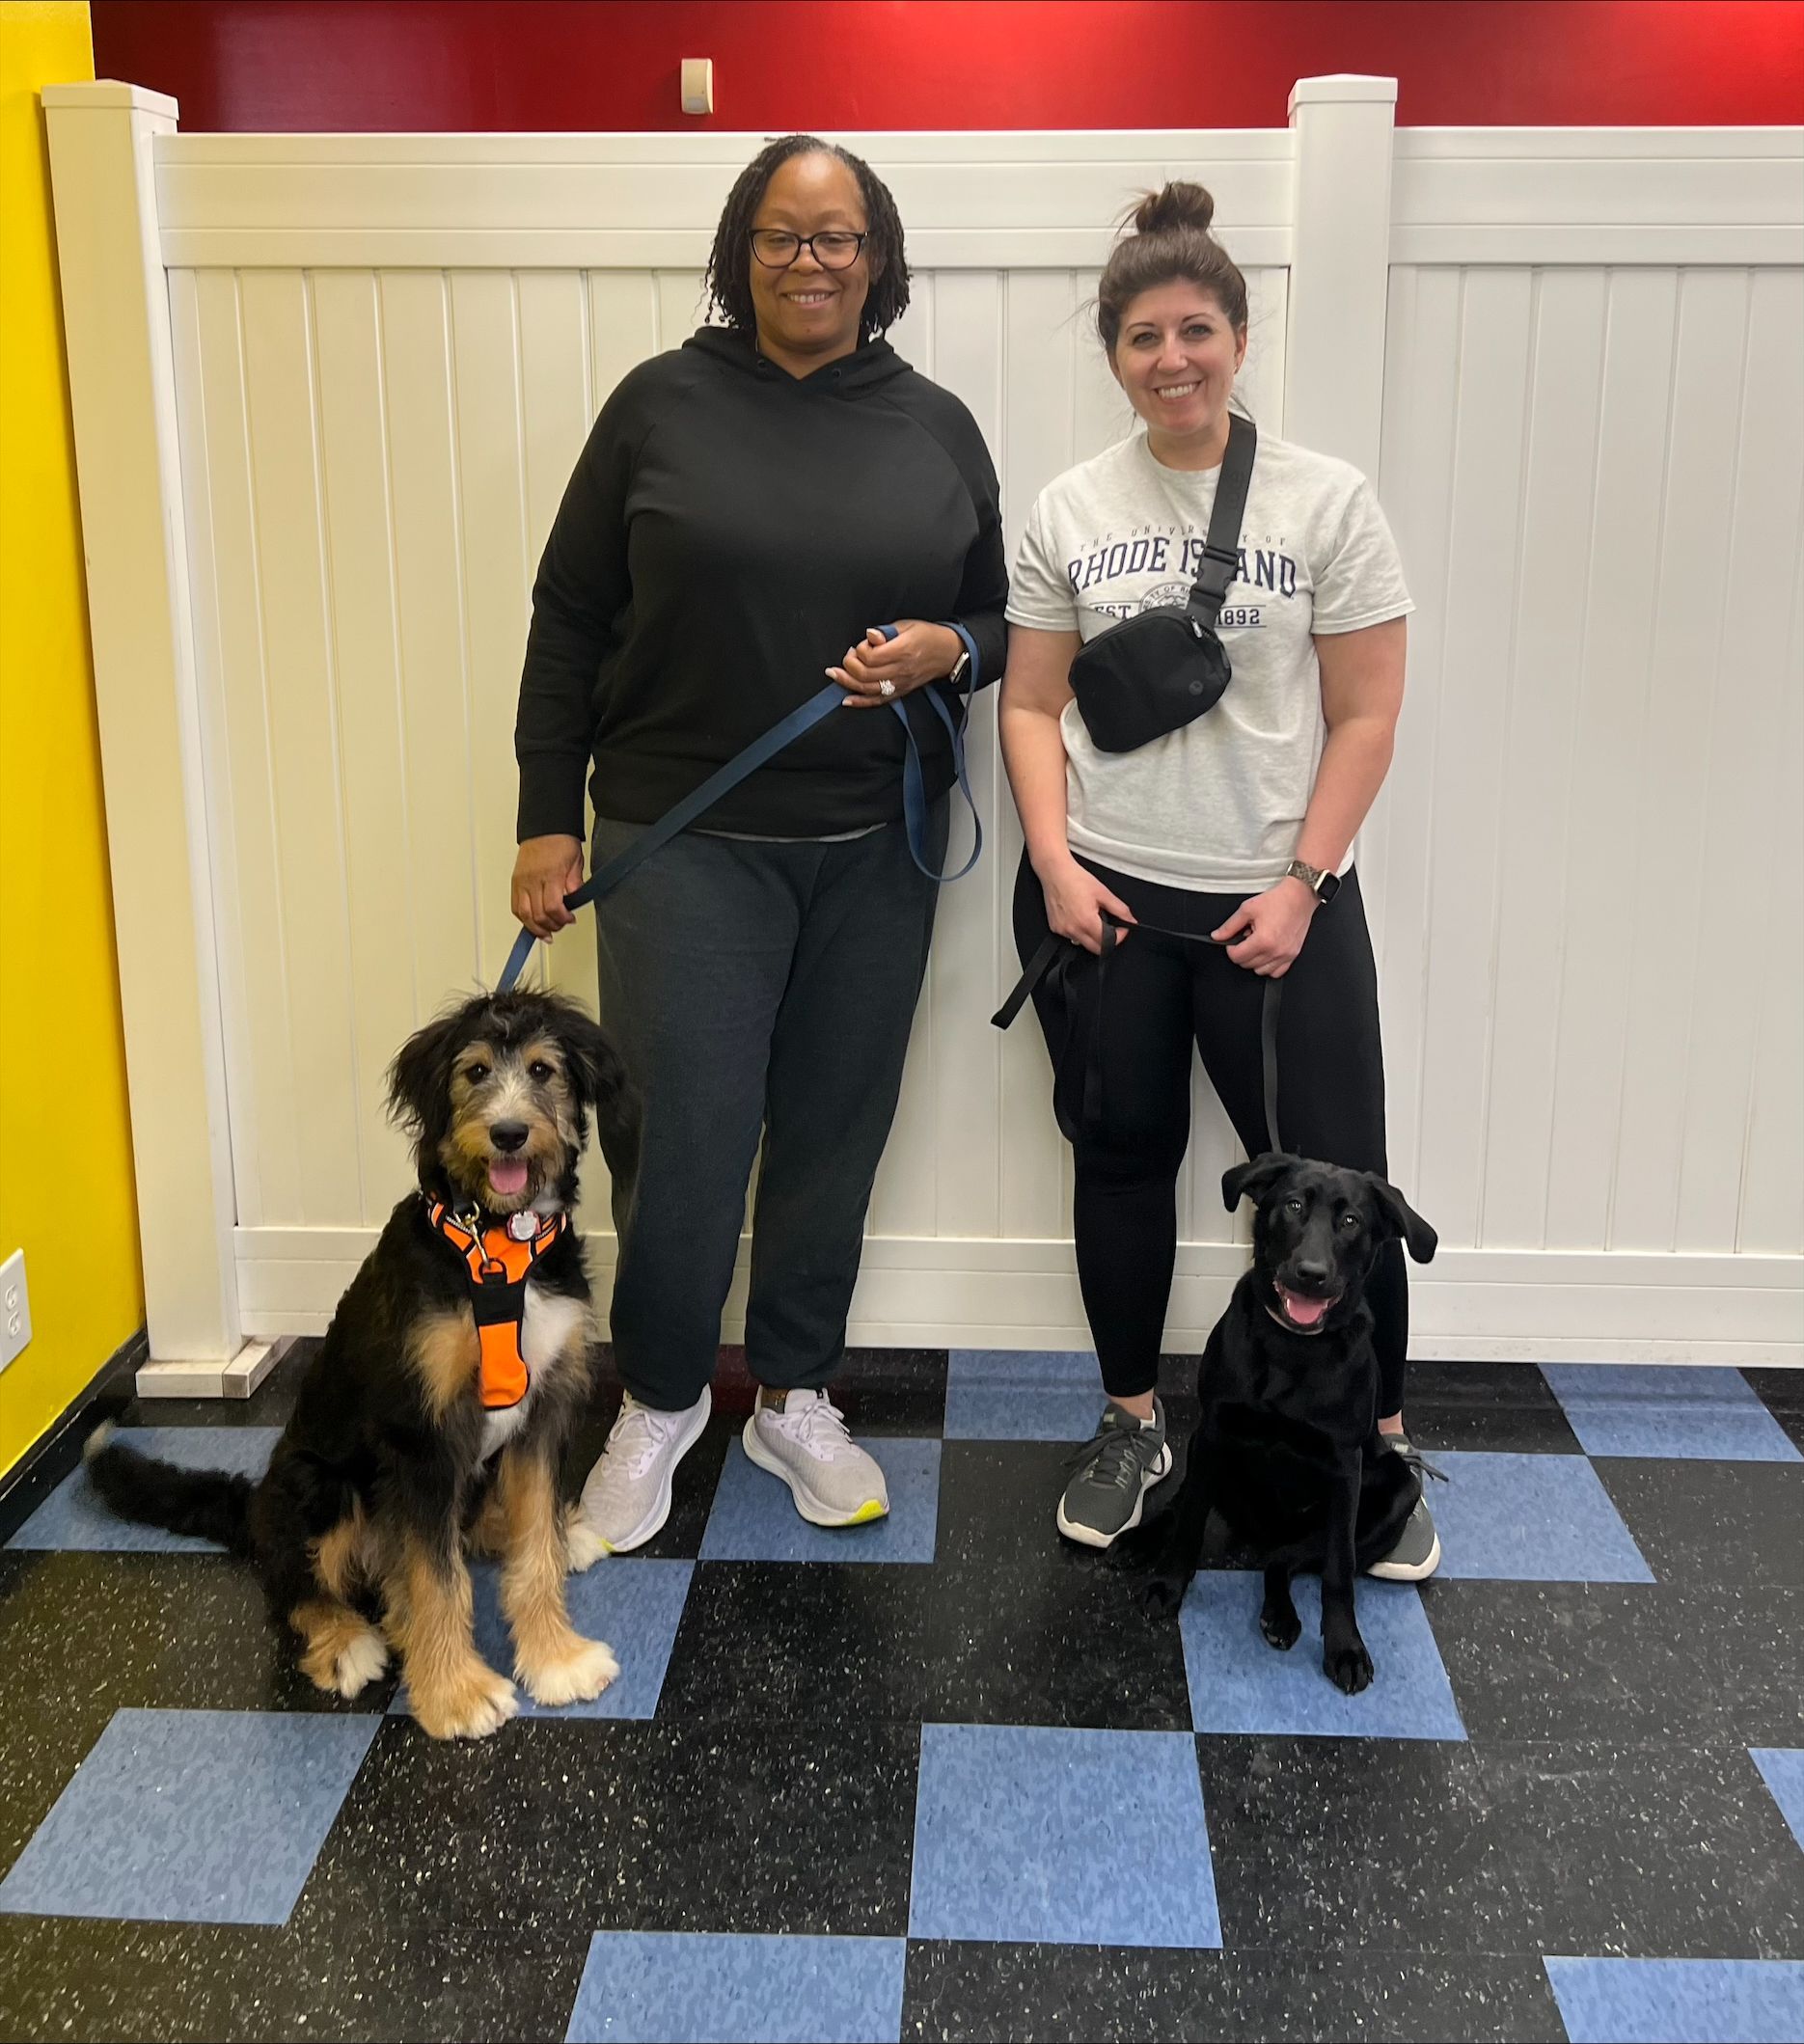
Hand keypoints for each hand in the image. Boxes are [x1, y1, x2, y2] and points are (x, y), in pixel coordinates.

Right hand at [511, 834, 583, 939]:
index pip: (553, 907)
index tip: (570, 919)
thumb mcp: (576, 863)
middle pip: (537, 914)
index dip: (562, 919)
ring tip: (546, 931)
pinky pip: (515, 907)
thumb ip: (575, 885)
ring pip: (523, 914)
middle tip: (560, 925)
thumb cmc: (561, 841)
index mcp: (550, 874)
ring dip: (535, 928)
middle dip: (551, 926)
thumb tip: (574, 903)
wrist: (545, 826)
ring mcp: (521, 881)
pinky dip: (524, 919)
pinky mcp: (515, 881)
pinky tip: (533, 923)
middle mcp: (532, 879)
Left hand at [828, 620, 961, 709]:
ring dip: (846, 682)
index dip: (859, 650)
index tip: (860, 644)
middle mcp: (900, 670)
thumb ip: (885, 632)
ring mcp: (899, 684)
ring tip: (834, 674)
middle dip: (849, 665)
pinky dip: (860, 702)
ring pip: (867, 689)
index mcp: (902, 650)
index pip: (870, 657)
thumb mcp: (907, 625)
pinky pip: (877, 701)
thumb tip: (869, 635)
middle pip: (865, 674)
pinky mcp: (900, 692)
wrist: (947, 653)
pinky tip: (846, 699)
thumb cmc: (927, 636)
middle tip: (848, 656)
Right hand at [1037, 851, 1135, 954]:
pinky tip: (1078, 916)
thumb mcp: (1103, 893)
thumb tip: (1130, 920)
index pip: (1107, 942)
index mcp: (1086, 922)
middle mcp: (1072, 929)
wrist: (1055, 872)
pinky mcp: (1055, 928)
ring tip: (1092, 917)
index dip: (1119, 936)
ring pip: (1082, 943)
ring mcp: (1062, 930)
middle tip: (1110, 926)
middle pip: (1095, 948)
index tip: (1122, 929)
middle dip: (1106, 940)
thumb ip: (1120, 909)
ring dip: (1092, 936)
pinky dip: (1079, 931)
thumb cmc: (1076, 879)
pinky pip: (1071, 936)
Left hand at [1211, 876, 1316, 976]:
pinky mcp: (1293, 955)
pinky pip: (1277, 972)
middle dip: (1243, 952)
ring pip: (1260, 971)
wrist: (1299, 896)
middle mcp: (1275, 951)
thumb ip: (1229, 926)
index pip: (1236, 957)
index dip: (1231, 948)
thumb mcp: (1248, 909)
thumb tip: (1217, 936)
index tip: (1234, 941)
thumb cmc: (1278, 900)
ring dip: (1255, 960)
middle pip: (1247, 965)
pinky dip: (1269, 966)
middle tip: (1248, 937)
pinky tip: (1267, 952)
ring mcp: (1286, 955)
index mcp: (1263, 940)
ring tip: (1258, 943)